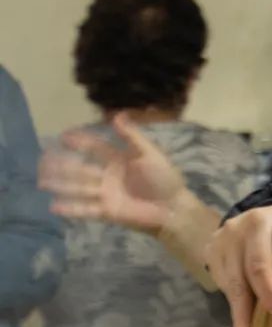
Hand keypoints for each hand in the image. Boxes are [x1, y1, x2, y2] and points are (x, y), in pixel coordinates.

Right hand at [39, 112, 185, 231]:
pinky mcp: (107, 212)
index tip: (63, 136)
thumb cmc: (165, 179)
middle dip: (62, 164)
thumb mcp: (151, 154)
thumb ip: (132, 136)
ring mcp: (106, 194)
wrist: (174, 209)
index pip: (95, 148)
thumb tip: (116, 114)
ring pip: (79, 187)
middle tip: (43, 159)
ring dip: (60, 184)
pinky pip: (85, 209)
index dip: (80, 142)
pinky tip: (53, 206)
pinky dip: (70, 208)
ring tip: (41, 181)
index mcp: (119, 160)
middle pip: (81, 168)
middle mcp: (108, 176)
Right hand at [205, 204, 271, 326]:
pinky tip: (245, 304)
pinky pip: (221, 282)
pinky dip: (233, 297)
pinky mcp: (212, 251)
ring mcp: (220, 240)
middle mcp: (233, 229)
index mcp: (259, 222)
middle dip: (248, 311)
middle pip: (238, 279)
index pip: (258, 265)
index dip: (267, 293)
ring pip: (227, 284)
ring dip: (240, 308)